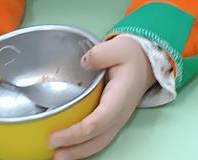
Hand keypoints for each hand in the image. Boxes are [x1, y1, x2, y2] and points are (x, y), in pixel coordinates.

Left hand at [48, 36, 156, 159]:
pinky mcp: (112, 120)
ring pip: (99, 143)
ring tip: (58, 156)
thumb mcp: (119, 48)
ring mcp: (117, 120)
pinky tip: (69, 148)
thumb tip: (85, 62)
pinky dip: (84, 147)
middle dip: (75, 149)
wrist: (145, 63)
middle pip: (97, 139)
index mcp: (120, 97)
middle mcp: (119, 113)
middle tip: (52, 152)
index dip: (76, 133)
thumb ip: (102, 53)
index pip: (97, 122)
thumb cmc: (132, 56)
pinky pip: (99, 138)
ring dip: (79, 152)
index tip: (55, 135)